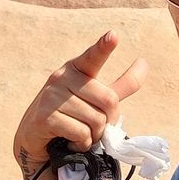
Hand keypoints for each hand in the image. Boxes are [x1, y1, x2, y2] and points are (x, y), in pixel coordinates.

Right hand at [13, 31, 148, 171]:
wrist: (34, 138)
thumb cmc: (70, 115)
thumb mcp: (96, 98)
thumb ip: (120, 84)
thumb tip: (144, 63)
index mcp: (76, 68)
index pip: (93, 57)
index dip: (104, 47)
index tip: (114, 36)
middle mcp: (62, 77)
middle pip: (109, 101)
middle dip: (107, 121)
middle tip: (94, 127)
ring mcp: (51, 96)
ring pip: (96, 121)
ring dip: (93, 136)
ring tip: (78, 134)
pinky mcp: (45, 118)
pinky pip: (81, 134)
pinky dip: (81, 144)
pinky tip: (70, 141)